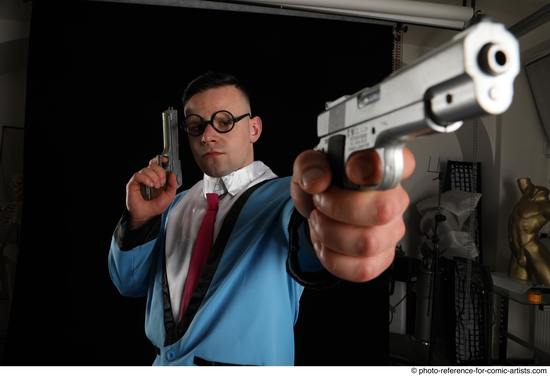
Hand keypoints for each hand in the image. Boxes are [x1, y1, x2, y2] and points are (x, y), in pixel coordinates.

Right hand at [126, 156, 177, 228]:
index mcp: (156, 178)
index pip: (157, 164)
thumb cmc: (155, 207)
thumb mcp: (169, 196)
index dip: (161, 160)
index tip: (166, 161)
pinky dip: (146, 178)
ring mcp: (140, 179)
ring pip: (146, 169)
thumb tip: (172, 174)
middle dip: (160, 172)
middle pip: (153, 165)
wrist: (146, 216)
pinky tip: (150, 184)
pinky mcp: (133, 183)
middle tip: (162, 182)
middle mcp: (147, 177)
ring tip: (155, 186)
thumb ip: (172, 185)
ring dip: (153, 177)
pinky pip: (138, 175)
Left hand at [291, 148, 414, 281]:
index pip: (400, 162)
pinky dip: (334, 259)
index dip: (377, 168)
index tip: (351, 170)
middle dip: (338, 209)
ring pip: (368, 243)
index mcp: (384, 166)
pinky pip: (363, 269)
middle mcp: (395, 198)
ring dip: (330, 234)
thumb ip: (311, 166)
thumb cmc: (323, 184)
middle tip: (322, 202)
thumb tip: (318, 180)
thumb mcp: (309, 166)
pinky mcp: (383, 257)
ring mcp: (392, 230)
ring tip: (321, 223)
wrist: (317, 209)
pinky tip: (327, 244)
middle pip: (382, 211)